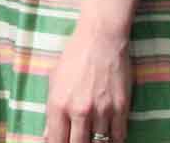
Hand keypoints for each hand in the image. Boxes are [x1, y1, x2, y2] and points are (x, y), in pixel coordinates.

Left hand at [45, 21, 131, 142]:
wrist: (101, 38)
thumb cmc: (75, 55)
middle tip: (78, 139)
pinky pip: (119, 136)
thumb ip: (51, 109)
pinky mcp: (121, 108)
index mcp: (59, 104)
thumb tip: (48, 134)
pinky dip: (114, 139)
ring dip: (96, 142)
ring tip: (94, 137)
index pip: (56, 140)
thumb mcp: (54, 79)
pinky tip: (110, 136)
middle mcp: (79, 111)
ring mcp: (102, 111)